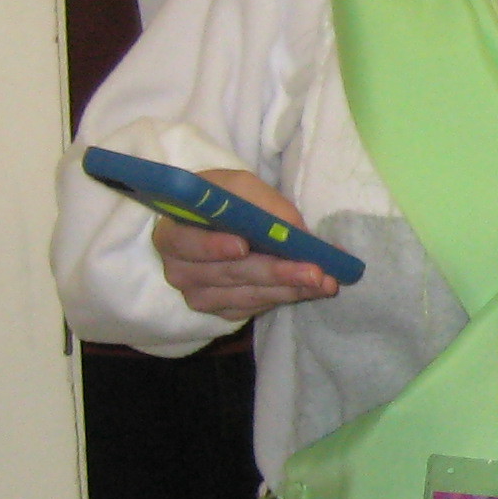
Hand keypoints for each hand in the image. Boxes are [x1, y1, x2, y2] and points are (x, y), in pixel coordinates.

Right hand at [152, 168, 340, 320]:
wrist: (221, 223)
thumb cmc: (226, 200)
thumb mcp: (241, 188)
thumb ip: (263, 205)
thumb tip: (296, 232)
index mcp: (172, 232)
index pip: (185, 242)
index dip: (212, 246)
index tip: (243, 246)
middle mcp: (179, 269)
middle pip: (227, 274)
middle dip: (274, 272)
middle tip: (313, 271)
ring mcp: (198, 295)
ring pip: (246, 296)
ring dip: (289, 289)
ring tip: (325, 282)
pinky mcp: (220, 310)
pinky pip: (254, 308)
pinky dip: (285, 297)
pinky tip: (312, 290)